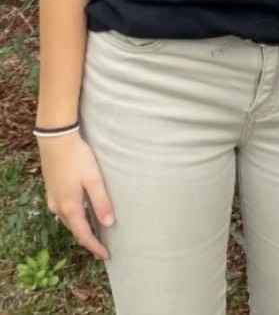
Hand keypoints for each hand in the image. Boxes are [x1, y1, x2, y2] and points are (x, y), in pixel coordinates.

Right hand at [38, 132, 113, 259]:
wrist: (56, 139)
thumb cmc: (77, 157)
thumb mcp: (93, 179)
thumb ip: (101, 201)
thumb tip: (109, 223)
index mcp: (70, 207)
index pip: (83, 235)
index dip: (95, 247)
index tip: (107, 256)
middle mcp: (58, 207)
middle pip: (75, 230)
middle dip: (88, 240)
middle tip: (102, 248)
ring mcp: (53, 199)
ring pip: (69, 220)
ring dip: (81, 228)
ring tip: (95, 233)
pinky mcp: (53, 190)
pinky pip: (65, 211)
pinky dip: (76, 217)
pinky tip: (83, 213)